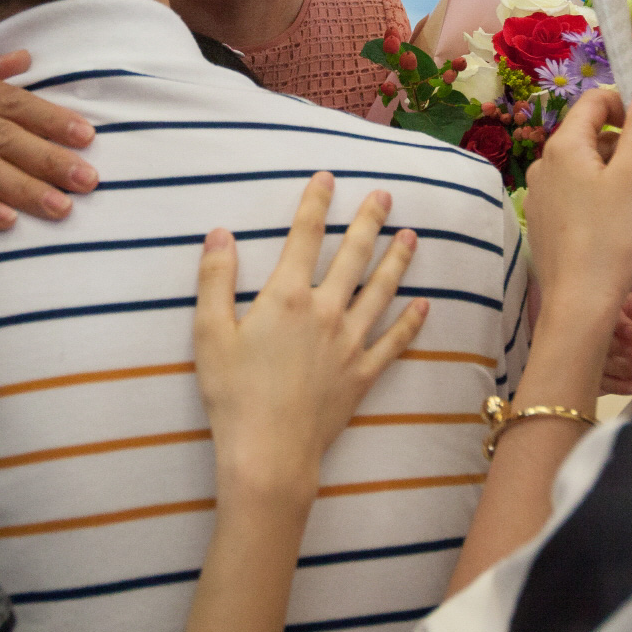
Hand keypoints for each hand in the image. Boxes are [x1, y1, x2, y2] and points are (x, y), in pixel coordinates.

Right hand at [193, 174, 429, 503]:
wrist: (268, 452)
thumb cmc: (232, 394)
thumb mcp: (208, 333)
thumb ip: (215, 279)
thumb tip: (220, 234)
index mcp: (286, 297)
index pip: (304, 236)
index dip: (316, 203)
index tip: (327, 178)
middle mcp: (325, 312)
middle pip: (352, 256)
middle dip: (369, 222)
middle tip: (384, 196)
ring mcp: (349, 343)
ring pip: (380, 292)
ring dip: (397, 261)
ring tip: (411, 236)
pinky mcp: (362, 375)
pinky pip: (393, 343)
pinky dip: (410, 323)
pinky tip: (423, 305)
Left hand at [524, 88, 631, 327]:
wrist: (581, 301)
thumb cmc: (614, 235)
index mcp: (562, 146)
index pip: (593, 101)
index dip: (626, 104)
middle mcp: (541, 164)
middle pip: (585, 132)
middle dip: (619, 137)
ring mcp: (538, 194)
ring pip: (579, 163)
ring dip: (608, 167)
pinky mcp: (542, 221)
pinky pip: (571, 191)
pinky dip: (594, 192)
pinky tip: (614, 218)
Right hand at [601, 292, 631, 393]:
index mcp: (617, 309)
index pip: (607, 314)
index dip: (617, 325)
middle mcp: (606, 331)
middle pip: (596, 340)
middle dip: (617, 348)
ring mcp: (606, 353)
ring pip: (599, 363)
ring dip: (622, 369)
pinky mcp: (610, 373)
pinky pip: (603, 383)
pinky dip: (617, 387)